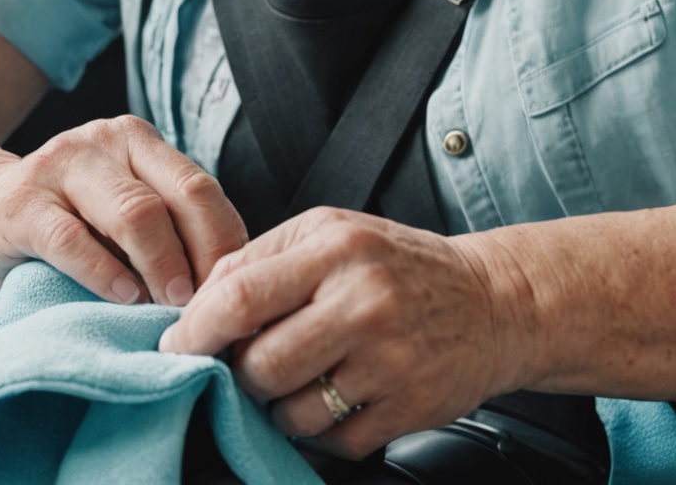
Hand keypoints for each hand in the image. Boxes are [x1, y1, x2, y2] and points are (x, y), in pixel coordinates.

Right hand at [0, 115, 247, 306]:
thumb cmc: (69, 223)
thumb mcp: (122, 212)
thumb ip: (169, 228)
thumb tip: (230, 281)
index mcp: (138, 141)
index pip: (201, 188)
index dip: (225, 243)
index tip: (232, 291)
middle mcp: (103, 141)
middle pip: (176, 199)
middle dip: (200, 259)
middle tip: (206, 306)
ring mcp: (58, 166)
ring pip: (132, 214)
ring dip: (161, 268)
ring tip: (170, 308)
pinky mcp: (18, 205)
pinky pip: (72, 241)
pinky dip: (105, 275)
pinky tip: (123, 300)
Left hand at [157, 208, 536, 458]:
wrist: (496, 302)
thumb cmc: (402, 267)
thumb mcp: (333, 233)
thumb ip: (262, 258)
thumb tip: (195, 306)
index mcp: (336, 249)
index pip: (239, 296)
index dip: (196, 330)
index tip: (180, 346)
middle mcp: (364, 302)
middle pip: (260, 365)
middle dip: (239, 378)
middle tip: (247, 369)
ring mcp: (390, 360)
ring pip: (292, 413)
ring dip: (279, 409)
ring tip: (302, 382)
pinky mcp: (409, 408)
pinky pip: (335, 442)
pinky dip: (323, 432)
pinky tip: (340, 400)